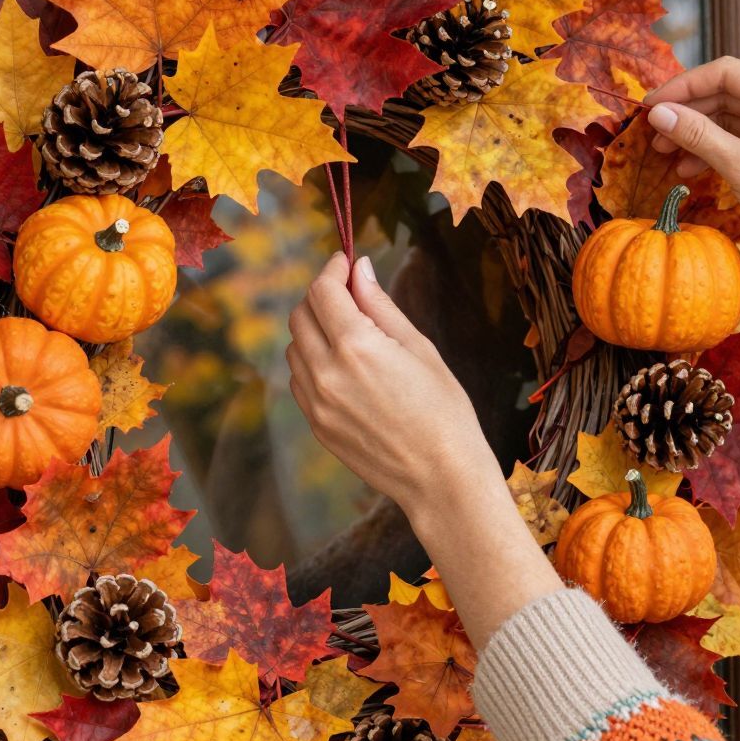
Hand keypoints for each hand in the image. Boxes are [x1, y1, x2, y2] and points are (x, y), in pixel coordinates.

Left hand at [287, 252, 562, 647]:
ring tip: (351, 334)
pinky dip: (313, 362)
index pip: (322, 290)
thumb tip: (359, 269)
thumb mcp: (419, 349)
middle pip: (300, 314)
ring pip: (295, 347)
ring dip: (314, 330)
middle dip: (321, 296)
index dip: (332, 269)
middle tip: (350, 295)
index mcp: (356, 346)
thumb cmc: (444, 411)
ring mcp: (316, 402)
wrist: (441, 478)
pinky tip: (346, 368)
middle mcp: (326, 372)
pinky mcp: (316, 424)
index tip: (346, 263)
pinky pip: (300, 379)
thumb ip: (381, 306)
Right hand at [642, 56, 739, 269]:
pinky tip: (689, 168)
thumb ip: (698, 135)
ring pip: (729, 119)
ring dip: (697, 134)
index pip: (726, 72)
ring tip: (666, 153)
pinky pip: (739, 140)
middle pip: (726, 93)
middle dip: (688, 113)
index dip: (683, 86)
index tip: (651, 104)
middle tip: (653, 131)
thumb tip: (659, 113)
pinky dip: (713, 150)